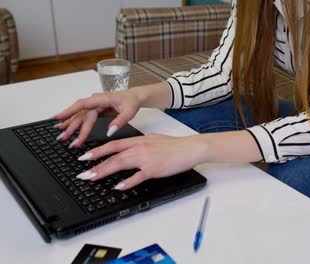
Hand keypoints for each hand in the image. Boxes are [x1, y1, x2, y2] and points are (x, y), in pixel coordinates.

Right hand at [55, 90, 140, 147]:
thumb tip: (109, 132)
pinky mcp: (95, 110)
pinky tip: (67, 128)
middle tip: (63, 138)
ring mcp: (95, 105)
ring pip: (80, 116)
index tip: (59, 117)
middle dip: (71, 127)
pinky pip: (84, 117)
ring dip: (71, 126)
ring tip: (61, 136)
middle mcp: (95, 101)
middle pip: (81, 114)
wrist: (135, 97)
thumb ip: (120, 122)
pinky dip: (76, 124)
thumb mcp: (130, 112)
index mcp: (102, 99)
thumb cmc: (131, 102)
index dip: (70, 110)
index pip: (83, 104)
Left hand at [76, 134, 207, 189]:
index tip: (84, 156)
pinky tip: (118, 187)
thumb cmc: (174, 146)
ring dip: (103, 171)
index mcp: (138, 140)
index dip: (97, 151)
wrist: (189, 148)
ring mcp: (146, 158)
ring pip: (120, 164)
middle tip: (81, 173)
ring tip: (91, 178)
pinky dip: (126, 182)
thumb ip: (139, 145)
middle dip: (94, 164)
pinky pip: (137, 177)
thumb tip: (128, 151)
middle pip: (112, 156)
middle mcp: (139, 148)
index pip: (113, 145)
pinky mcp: (153, 169)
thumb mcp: (153, 140)